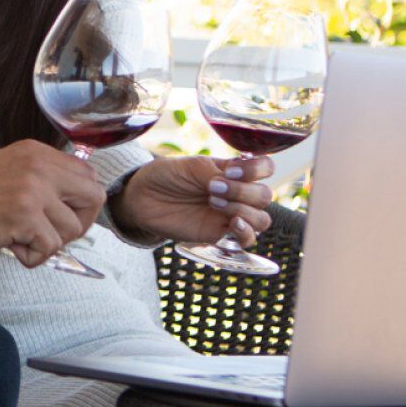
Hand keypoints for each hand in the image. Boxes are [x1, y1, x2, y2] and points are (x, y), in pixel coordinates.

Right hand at [0, 140, 106, 267]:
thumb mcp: (10, 168)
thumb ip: (43, 175)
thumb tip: (73, 197)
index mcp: (38, 153)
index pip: (88, 175)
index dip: (82, 202)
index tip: (63, 216)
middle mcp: (40, 166)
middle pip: (93, 198)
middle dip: (79, 223)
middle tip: (52, 233)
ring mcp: (33, 190)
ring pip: (72, 229)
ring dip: (49, 243)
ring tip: (21, 238)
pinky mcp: (25, 216)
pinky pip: (51, 247)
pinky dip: (33, 257)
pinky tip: (12, 246)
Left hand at [110, 155, 273, 246]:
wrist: (142, 197)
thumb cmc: (166, 176)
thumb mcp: (191, 166)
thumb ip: (215, 173)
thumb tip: (233, 184)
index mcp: (233, 171)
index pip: (265, 168)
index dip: (257, 169)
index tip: (231, 170)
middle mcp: (236, 193)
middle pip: (264, 195)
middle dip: (244, 190)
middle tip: (213, 188)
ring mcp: (229, 215)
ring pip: (262, 218)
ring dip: (243, 209)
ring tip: (213, 202)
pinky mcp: (218, 234)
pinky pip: (247, 239)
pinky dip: (246, 232)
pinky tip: (232, 223)